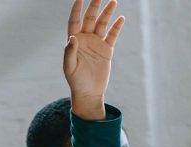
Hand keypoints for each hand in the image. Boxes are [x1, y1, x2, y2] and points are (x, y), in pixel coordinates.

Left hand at [64, 0, 124, 119]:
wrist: (89, 92)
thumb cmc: (75, 81)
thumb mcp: (69, 68)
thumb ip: (69, 52)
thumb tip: (72, 37)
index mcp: (74, 41)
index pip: (74, 20)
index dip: (77, 9)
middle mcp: (85, 39)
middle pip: (90, 18)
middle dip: (94, 5)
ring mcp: (97, 43)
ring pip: (102, 24)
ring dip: (107, 13)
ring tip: (113, 1)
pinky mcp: (107, 50)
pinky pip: (112, 35)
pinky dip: (117, 27)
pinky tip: (121, 18)